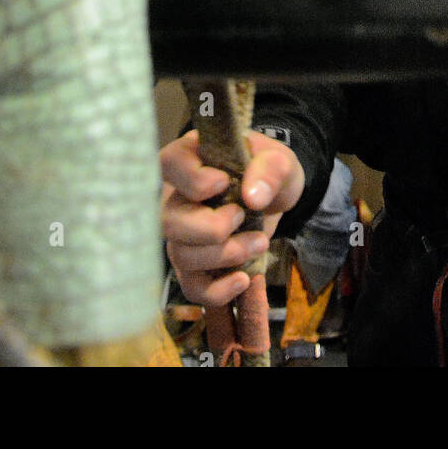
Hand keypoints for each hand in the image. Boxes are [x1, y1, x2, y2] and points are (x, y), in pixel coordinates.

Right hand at [160, 129, 303, 305]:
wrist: (275, 196)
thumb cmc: (268, 170)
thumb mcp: (279, 160)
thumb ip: (270, 169)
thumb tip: (252, 197)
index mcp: (190, 157)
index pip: (169, 165)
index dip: (194, 180)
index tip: (224, 183)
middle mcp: (176, 196)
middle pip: (168, 222)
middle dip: (211, 228)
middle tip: (244, 217)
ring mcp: (181, 233)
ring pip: (180, 256)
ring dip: (224, 256)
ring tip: (259, 242)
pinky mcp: (194, 264)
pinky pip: (192, 287)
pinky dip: (218, 290)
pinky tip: (244, 279)